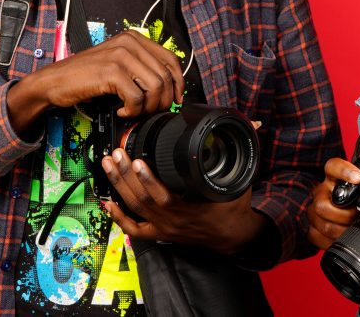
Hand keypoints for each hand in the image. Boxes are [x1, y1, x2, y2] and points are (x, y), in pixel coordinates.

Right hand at [6, 30, 184, 137]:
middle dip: (163, 100)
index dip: (178, 83)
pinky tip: (122, 111)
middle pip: (166, 76)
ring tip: (134, 111)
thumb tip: (169, 88)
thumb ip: (141, 68)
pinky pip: (137, 97)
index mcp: (134, 38)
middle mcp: (129, 43)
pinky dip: (132, 110)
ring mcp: (120, 55)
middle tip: (150, 111)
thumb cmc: (85, 76)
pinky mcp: (111, 72)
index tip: (175, 99)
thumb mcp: (117, 64)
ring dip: (148, 107)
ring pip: (155, 87)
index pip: (171, 60)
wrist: (54, 82)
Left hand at [101, 149, 265, 254]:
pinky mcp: (162, 234)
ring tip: (109, 164)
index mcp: (191, 206)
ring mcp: (166, 228)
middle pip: (143, 199)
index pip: (164, 194)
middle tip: (115, 154)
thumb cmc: (234, 206)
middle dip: (126, 175)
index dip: (148, 178)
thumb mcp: (239, 178)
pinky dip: (119, 217)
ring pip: (136, 209)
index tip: (137, 158)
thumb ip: (241, 151)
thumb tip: (252, 124)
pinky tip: (108, 201)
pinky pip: (136, 230)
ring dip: (119, 186)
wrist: (234, 236)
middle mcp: (175, 219)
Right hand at [306, 158, 359, 249]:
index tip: (358, 177)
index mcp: (333, 178)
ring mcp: (314, 212)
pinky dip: (334, 241)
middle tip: (358, 216)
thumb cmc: (351, 195)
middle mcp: (321, 193)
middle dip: (344, 214)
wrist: (334, 209)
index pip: (332, 167)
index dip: (343, 171)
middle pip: (321, 204)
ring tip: (355, 228)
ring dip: (342, 230)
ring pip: (323, 224)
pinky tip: (345, 237)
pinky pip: (318, 237)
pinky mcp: (312, 229)